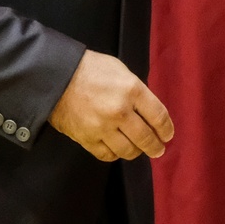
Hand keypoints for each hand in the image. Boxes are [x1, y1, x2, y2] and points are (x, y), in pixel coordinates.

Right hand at [49, 49, 173, 161]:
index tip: (168, 135)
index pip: (158, 116)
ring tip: (139, 151)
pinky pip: (107, 155)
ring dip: (137, 152)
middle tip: (159, 150)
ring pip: (128, 150)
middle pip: (146, 138)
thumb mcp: (121, 71)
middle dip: (156, 147)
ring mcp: (103, 127)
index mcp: (132, 90)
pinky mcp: (87, 139)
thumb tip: (148, 111)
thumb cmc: (91, 68)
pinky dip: (115, 154)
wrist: (56, 77)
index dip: (166, 129)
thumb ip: (137, 91)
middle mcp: (120, 111)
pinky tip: (118, 150)